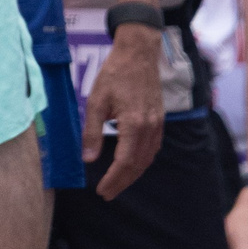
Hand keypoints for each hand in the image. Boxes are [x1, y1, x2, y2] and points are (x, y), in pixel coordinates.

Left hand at [86, 30, 165, 198]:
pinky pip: (153, 147)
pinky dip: (142, 161)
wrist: (138, 54)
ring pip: (148, 158)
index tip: (102, 191)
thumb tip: (88, 159)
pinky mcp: (159, 120)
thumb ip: (92, 132)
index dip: (114, 179)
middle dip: (122, 182)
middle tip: (108, 194)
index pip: (124, 161)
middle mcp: (149, 127)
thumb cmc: (114, 75)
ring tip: (118, 183)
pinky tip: (132, 164)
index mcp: (133, 124)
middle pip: (138, 164)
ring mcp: (157, 124)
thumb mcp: (96, 102)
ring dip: (133, 174)